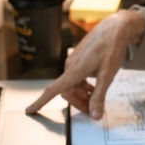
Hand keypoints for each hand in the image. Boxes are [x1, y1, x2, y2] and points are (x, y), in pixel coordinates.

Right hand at [25, 9, 144, 119]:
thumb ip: (99, 97)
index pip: (52, 90)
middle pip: (67, 92)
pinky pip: (76, 77)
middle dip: (79, 103)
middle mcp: (70, 66)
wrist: (115, 27)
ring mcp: (74, 61)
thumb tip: (94, 116)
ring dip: (82, 95)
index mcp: (74, 71)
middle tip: (94, 111)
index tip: (29, 111)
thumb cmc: (111, 48)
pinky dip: (83, 86)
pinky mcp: (79, 58)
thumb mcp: (107, 76)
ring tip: (96, 100)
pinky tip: (94, 87)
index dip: (40, 102)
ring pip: (72, 85)